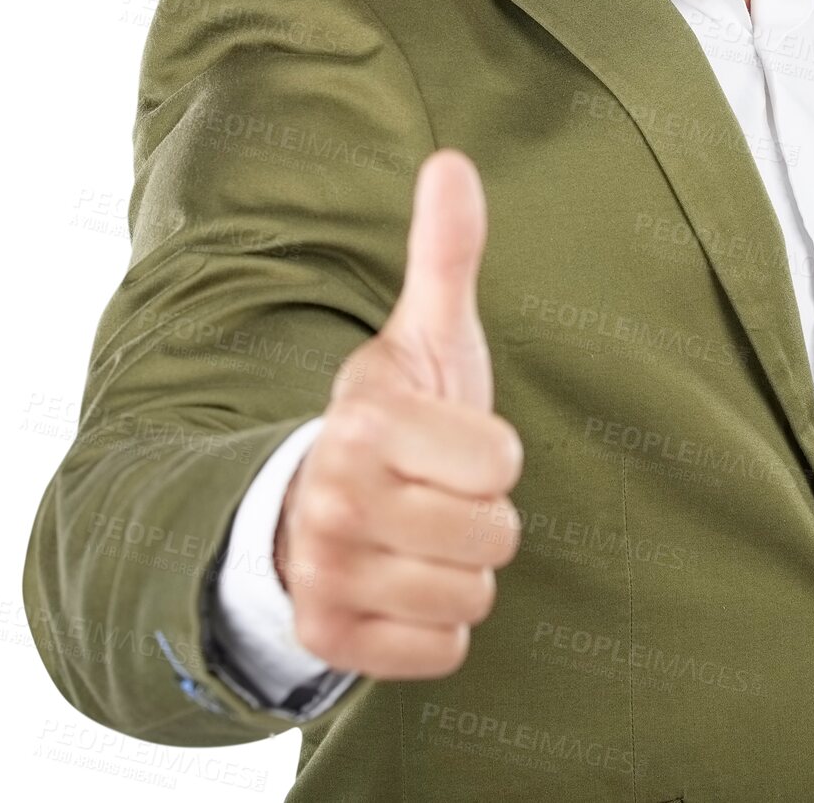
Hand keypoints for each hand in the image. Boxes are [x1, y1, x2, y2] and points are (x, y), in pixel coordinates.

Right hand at [274, 149, 523, 678]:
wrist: (311, 504)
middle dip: (482, 517)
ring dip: (461, 572)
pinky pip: (441, 653)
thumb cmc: (398, 417)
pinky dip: (435, 628)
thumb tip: (453, 160)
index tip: (453, 440)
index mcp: (366, 418)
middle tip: (437, 494)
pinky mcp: (328, 638)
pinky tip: (401, 585)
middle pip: (494, 536)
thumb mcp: (427, 335)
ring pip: (471, 597)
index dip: (493, 454)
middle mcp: (333, 496)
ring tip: (419, 537)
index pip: (502, 462)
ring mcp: (324, 571)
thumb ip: (445, 252)